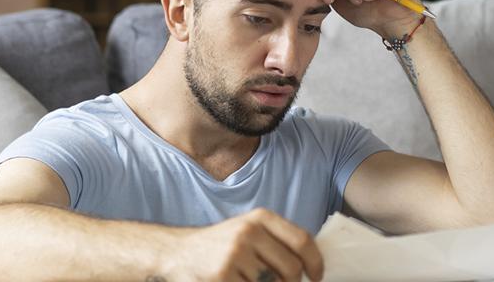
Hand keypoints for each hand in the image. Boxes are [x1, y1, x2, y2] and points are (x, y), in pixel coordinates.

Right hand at [163, 209, 324, 281]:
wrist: (177, 253)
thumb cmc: (219, 247)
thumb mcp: (248, 233)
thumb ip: (277, 242)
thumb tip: (310, 265)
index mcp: (260, 218)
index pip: (302, 240)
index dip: (315, 263)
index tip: (316, 277)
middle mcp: (249, 232)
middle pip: (292, 268)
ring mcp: (235, 254)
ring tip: (247, 279)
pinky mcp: (222, 275)